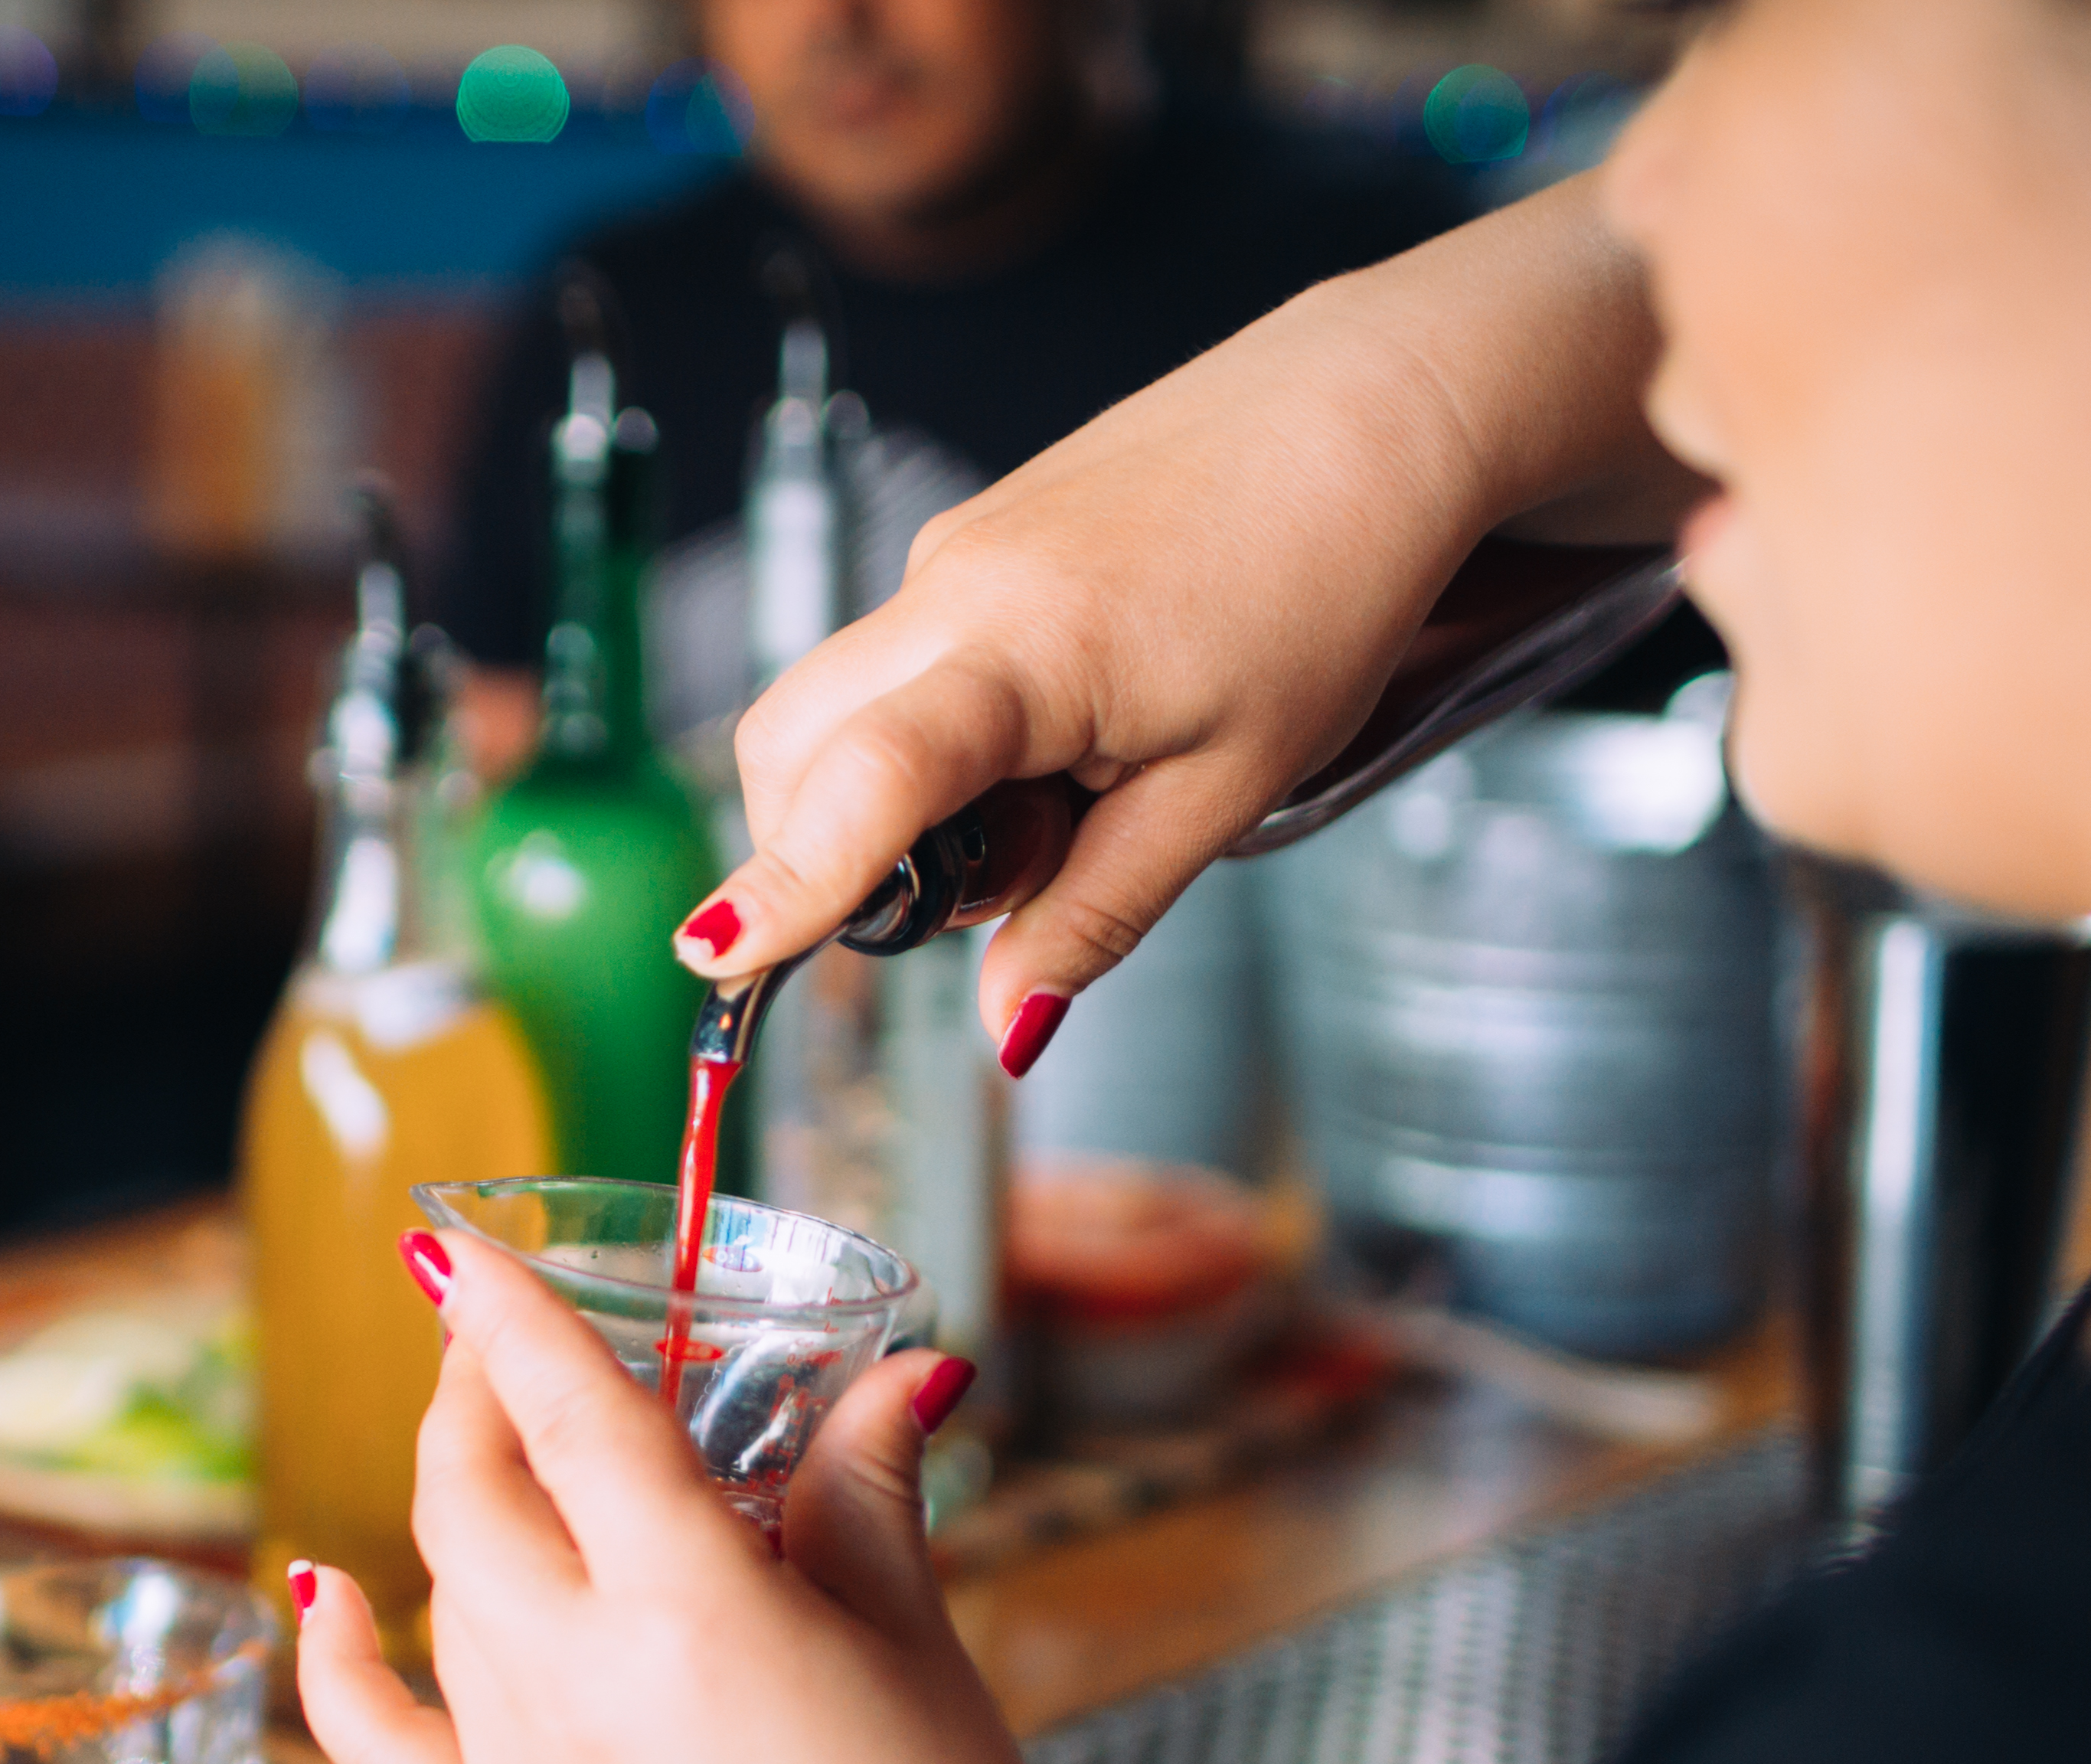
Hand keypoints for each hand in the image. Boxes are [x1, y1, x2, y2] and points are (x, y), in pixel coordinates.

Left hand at [291, 1236, 1061, 1763]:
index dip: (508, 1318)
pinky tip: (317, 1587)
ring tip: (514, 1449)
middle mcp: (577, 1684)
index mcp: (691, 1614)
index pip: (569, 1421)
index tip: (457, 1247)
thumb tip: (903, 1365)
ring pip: (443, 1590)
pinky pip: (379, 1738)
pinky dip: (336, 1658)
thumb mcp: (916, 1644)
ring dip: (463, 1501)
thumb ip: (869, 1491)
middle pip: (472, 1492)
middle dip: (472, 1392)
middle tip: (502, 1336)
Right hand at [676, 176, 1682, 1053]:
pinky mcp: (975, 539)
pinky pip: (908, 669)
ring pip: (848, 714)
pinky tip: (1082, 730)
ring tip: (1073, 797)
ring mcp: (953, 553)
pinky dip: (953, 740)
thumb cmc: (1326, 582)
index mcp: (1023, 652)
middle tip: (999, 886)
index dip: (782, 885)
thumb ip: (1098, 913)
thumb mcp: (1229, 790)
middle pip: (792, 749)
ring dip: (910, 804)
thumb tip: (1007, 1032)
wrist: (1376, 404)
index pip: (860, 783)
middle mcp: (953, 589)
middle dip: (832, 855)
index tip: (714, 959)